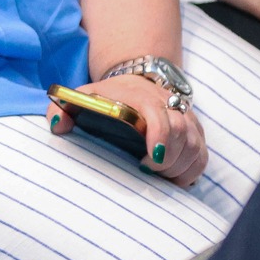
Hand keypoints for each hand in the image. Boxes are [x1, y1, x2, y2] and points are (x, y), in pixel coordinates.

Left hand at [50, 74, 207, 186]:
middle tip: (147, 170)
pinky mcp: (195, 131)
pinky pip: (202, 155)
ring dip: (179, 167)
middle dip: (168, 160)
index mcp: (140, 95)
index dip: (159, 138)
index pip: (159, 114)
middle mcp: (168, 104)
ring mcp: (185, 117)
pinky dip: (191, 171)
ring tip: (157, 174)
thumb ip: (62, 109)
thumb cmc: (106, 97)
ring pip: (195, 146)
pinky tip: (171, 178)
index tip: (148, 160)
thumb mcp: (81, 97)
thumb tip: (58, 127)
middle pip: (182, 133)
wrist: (135, 81)